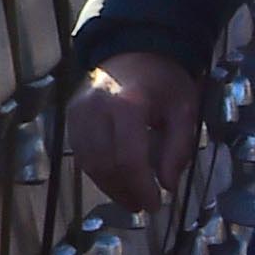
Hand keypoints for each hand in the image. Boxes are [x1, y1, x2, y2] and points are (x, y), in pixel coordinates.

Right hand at [65, 54, 207, 208]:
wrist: (134, 50)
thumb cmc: (163, 81)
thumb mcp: (184, 110)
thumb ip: (178, 148)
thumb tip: (167, 184)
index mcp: (129, 104)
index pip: (128, 158)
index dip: (141, 187)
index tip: (155, 204)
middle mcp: (97, 108)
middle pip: (104, 165)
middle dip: (124, 191)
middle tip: (142, 205)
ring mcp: (79, 112)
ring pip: (88, 163)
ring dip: (109, 186)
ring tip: (129, 197)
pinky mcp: (71, 116)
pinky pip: (80, 153)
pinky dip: (97, 172)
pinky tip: (114, 179)